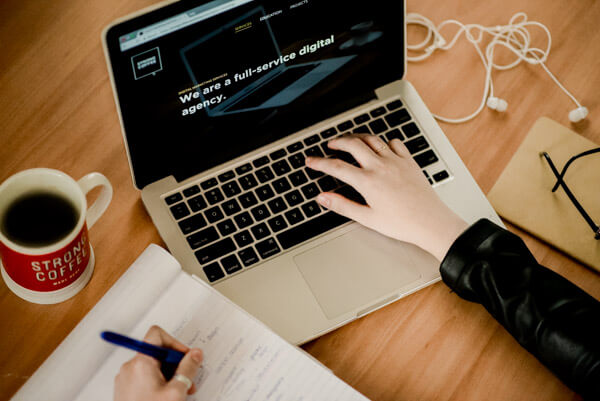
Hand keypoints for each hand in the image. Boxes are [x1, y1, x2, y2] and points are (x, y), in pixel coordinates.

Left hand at [114, 325, 202, 400]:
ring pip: (152, 367)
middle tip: (187, 380)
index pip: (157, 335)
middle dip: (175, 364)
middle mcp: (130, 367)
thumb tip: (195, 354)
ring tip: (178, 393)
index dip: (175, 343)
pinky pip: (145, 378)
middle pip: (157, 352)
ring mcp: (126, 379)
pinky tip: (167, 398)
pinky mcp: (126, 390)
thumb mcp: (177, 391)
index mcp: (141, 363)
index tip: (185, 357)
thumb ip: (188, 369)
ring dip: (169, 376)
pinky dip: (159, 383)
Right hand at [305, 134, 467, 260]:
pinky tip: (381, 147)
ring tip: (350, 140)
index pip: (336, 167)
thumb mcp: (367, 218)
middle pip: (352, 144)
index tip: (310, 161)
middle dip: (337, 142)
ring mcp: (396, 161)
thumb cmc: (402, 224)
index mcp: (368, 181)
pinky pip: (395, 143)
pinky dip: (384, 142)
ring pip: (372, 139)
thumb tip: (323, 198)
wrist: (432, 223)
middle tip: (329, 145)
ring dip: (358, 137)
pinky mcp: (409, 161)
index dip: (319, 163)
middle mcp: (381, 166)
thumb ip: (342, 206)